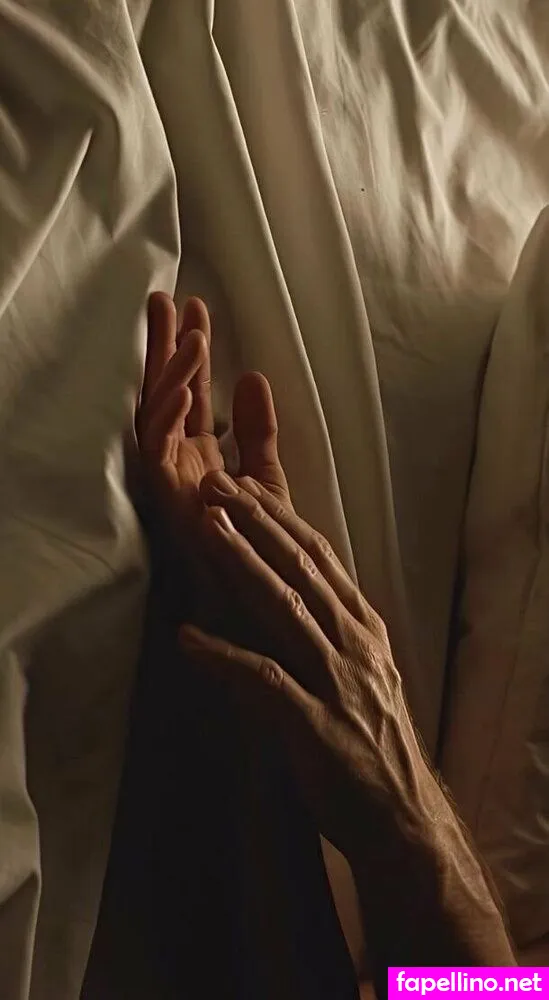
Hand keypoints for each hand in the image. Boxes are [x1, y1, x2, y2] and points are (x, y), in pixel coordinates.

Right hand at [136, 292, 290, 546]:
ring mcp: (168, 477)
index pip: (190, 392)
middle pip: (165, 392)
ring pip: (157, 414)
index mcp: (199, 453)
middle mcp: (178, 460)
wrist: (255, 594)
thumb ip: (258, 430)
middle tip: (166, 299)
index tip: (198, 311)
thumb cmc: (258, 543)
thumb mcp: (265, 477)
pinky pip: (157, 451)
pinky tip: (183, 389)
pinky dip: (168, 418)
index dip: (193, 352)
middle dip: (165, 347)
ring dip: (171, 373)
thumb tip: (252, 374)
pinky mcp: (163, 497)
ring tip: (189, 333)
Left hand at [179, 473, 514, 977]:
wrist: (404, 818)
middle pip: (300, 568)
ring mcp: (335, 681)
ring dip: (241, 563)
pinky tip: (187, 638)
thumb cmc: (377, 747)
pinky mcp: (313, 724)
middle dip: (255, 520)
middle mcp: (353, 644)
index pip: (321, 557)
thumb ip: (331, 634)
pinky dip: (223, 656)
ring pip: (283, 607)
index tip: (247, 484)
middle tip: (216, 483)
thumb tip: (290, 597)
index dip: (281, 517)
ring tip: (206, 528)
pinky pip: (262, 680)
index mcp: (364, 629)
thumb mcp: (364, 676)